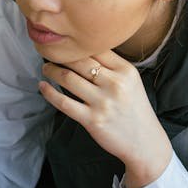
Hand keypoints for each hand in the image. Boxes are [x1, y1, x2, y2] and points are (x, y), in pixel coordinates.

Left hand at [39, 51, 171, 187]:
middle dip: (61, 56)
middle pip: (79, 61)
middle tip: (51, 55)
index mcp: (126, 71)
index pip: (97, 49)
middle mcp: (115, 84)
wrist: (144, 142)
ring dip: (52, 71)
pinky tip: (42, 86)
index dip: (78, 45)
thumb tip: (85, 52)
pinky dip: (49, 92)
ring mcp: (103, 102)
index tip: (67, 45)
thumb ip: (113, 67)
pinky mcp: (92, 120)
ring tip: (46, 68)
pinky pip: (63, 102)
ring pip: (68, 78)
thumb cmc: (135, 111)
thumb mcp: (132, 82)